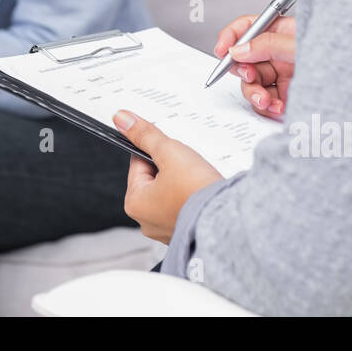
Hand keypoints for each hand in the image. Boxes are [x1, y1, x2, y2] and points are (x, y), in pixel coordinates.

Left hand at [112, 110, 224, 243]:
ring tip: (195, 177)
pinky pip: (183, 205)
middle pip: (154, 178)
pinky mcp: (186, 230)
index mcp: (135, 203)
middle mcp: (147, 220)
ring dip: (181, 180)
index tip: (169, 148)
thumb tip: (123, 119)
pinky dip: (191, 195)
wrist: (228, 217)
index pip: (138, 163)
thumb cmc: (197, 191)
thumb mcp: (169, 152)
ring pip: (170, 190)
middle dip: (170, 167)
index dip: (155, 151)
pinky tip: (200, 190)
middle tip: (186, 164)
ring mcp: (166, 228)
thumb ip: (145, 135)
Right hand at [213, 14, 296, 120]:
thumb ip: (268, 44)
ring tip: (266, 101)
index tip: (221, 50)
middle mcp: (279, 53)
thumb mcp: (299, 45)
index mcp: (283, 31)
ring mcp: (282, 75)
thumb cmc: (336, 58)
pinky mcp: (286, 97)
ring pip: (251, 84)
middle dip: (243, 71)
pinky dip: (267, 108)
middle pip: (245, 59)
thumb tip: (238, 50)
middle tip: (249, 76)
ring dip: (254, 94)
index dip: (231, 36)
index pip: (249, 27)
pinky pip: (264, 102)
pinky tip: (279, 108)